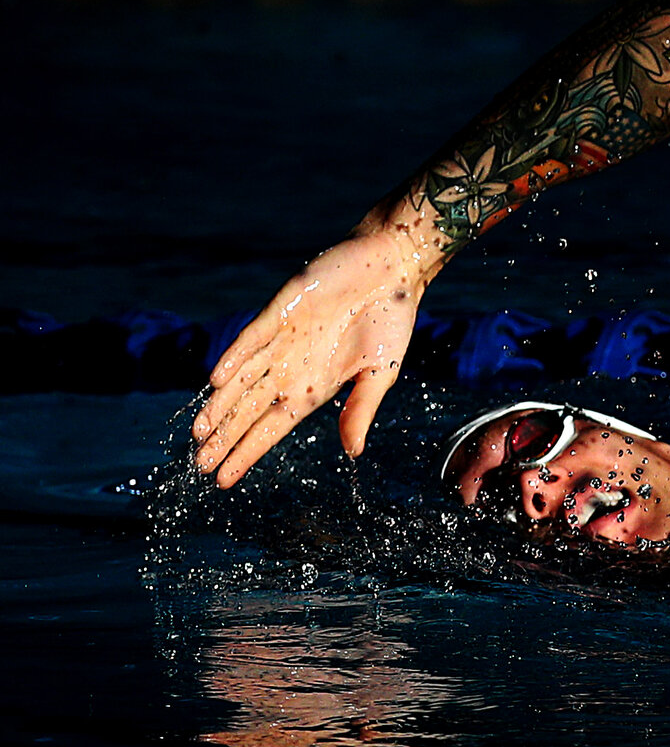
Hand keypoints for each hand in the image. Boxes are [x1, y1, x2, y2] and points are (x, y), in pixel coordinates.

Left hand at [192, 230, 427, 486]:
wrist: (392, 268)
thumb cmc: (391, 321)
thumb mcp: (382, 373)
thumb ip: (361, 409)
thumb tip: (352, 453)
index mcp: (314, 387)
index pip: (272, 427)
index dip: (248, 452)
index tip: (223, 479)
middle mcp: (291, 368)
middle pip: (249, 410)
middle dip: (224, 438)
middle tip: (199, 465)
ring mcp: (283, 340)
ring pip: (242, 379)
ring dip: (220, 405)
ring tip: (199, 433)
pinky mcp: (282, 309)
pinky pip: (253, 337)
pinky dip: (235, 357)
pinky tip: (217, 379)